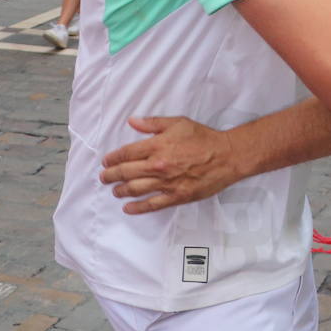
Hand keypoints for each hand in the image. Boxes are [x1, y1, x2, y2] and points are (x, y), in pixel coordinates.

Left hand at [99, 116, 242, 213]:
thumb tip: (132, 122)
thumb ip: (153, 123)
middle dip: (111, 175)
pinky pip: (152, 205)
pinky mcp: (176, 196)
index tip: (106, 161)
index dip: (113, 158)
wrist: (226, 156)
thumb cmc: (204, 138)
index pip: (127, 154)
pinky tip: (128, 208)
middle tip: (104, 177)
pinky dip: (137, 208)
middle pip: (126, 172)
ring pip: (135, 189)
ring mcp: (166, 183)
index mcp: (157, 146)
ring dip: (121, 191)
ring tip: (115, 191)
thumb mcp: (179, 123)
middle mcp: (158, 165)